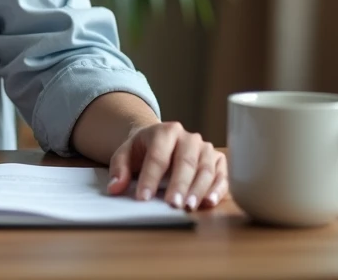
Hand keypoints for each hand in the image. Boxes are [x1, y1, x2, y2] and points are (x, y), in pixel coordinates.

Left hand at [105, 121, 227, 210]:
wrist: (161, 140)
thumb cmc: (144, 149)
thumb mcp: (126, 153)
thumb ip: (119, 169)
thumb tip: (115, 188)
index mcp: (165, 131)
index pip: (157, 156)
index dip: (150, 178)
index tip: (143, 198)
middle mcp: (189, 137)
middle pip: (185, 161)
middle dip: (179, 184)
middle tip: (172, 204)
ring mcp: (205, 148)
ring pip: (205, 169)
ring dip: (198, 189)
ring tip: (189, 207)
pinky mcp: (218, 160)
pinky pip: (222, 175)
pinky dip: (217, 189)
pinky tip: (209, 202)